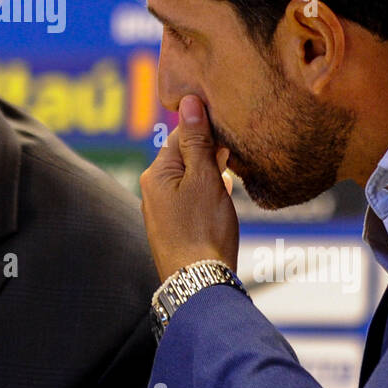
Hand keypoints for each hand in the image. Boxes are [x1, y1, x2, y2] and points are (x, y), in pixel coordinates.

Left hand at [139, 94, 240, 281]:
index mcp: (155, 174)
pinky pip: (190, 200)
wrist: (199, 284)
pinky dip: (207, 194)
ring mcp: (161, 212)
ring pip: (189, 180)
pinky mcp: (173, 229)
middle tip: (235, 153)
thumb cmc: (203, 230)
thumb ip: (197, 141)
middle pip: (184, 158)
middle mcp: (152, 191)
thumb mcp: (205, 178)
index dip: (205, 130)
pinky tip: (223, 196)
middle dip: (209, 153)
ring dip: (210, 174)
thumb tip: (189, 103)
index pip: (180, 136)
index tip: (228, 130)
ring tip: (231, 175)